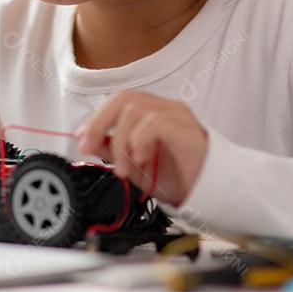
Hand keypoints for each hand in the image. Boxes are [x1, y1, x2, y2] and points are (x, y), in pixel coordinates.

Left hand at [74, 90, 207, 205]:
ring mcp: (177, 116)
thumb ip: (113, 150)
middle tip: (89, 148)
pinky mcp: (185, 129)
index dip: (95, 119)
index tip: (81, 140)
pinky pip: (154, 122)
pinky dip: (140, 141)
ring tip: (125, 168)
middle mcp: (164, 109)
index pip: (117, 102)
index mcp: (152, 113)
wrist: (211, 193)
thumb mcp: (136, 165)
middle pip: (123, 98)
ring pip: (134, 110)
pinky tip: (143, 159)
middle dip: (99, 123)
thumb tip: (88, 141)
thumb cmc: (180, 177)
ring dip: (121, 142)